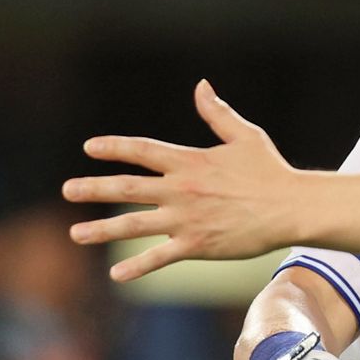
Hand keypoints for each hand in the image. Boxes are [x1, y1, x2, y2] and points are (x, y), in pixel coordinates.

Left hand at [64, 80, 300, 281]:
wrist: (291, 208)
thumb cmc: (271, 171)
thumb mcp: (245, 136)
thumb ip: (217, 113)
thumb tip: (202, 86)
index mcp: (190, 161)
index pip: (142, 150)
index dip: (114, 148)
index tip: (90, 148)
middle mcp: (181, 190)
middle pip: (127, 188)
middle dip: (93, 188)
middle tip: (68, 190)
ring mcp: (186, 219)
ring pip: (134, 225)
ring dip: (102, 229)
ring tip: (76, 233)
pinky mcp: (197, 244)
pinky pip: (160, 257)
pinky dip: (138, 266)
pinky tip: (116, 274)